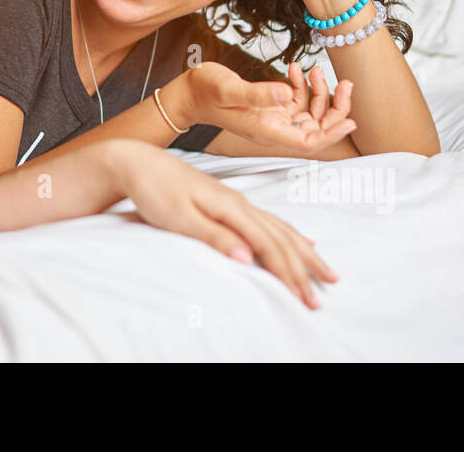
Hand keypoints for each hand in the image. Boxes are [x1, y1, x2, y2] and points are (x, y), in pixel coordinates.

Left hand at [112, 141, 338, 309]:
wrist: (138, 163)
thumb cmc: (155, 191)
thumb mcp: (179, 218)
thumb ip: (213, 237)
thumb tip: (247, 258)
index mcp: (231, 208)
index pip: (268, 245)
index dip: (287, 273)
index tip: (302, 298)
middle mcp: (240, 203)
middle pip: (281, 239)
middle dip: (303, 270)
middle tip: (318, 299)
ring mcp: (236, 201)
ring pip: (281, 229)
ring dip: (304, 253)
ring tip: (325, 272)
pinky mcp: (229, 203)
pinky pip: (271, 221)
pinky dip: (291, 235)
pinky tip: (302, 241)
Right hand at [186, 60, 354, 156]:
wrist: (188, 92)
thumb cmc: (204, 91)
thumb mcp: (230, 89)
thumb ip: (258, 93)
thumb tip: (286, 93)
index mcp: (267, 130)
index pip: (308, 142)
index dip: (332, 134)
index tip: (351, 121)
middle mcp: (273, 128)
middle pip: (316, 128)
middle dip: (335, 108)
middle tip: (345, 84)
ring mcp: (273, 118)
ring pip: (310, 113)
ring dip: (320, 92)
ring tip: (316, 69)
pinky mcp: (270, 106)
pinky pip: (296, 100)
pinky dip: (301, 85)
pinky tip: (295, 69)